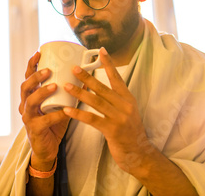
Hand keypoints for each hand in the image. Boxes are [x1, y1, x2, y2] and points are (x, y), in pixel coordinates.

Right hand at [19, 52, 70, 168]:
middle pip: (25, 87)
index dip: (31, 65)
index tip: (38, 52)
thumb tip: (85, 74)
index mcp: (30, 96)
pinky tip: (65, 111)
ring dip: (41, 92)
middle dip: (35, 77)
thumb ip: (67, 91)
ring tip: (53, 86)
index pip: (28, 77)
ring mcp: (28, 118)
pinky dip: (55, 115)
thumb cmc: (53, 123)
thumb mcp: (59, 103)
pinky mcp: (35, 130)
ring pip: (30, 102)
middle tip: (48, 70)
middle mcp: (26, 105)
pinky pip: (44, 121)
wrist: (47, 149)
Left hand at [62, 48, 153, 173]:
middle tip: (74, 68)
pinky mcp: (112, 130)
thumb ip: (116, 99)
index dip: (108, 63)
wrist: (139, 153)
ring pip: (96, 101)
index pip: (116, 77)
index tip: (101, 50)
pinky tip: (67, 110)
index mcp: (128, 98)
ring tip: (66, 86)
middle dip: (87, 77)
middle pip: (102, 87)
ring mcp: (119, 117)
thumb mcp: (127, 111)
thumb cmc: (129, 132)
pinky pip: (92, 119)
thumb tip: (99, 86)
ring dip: (79, 93)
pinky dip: (78, 114)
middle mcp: (125, 105)